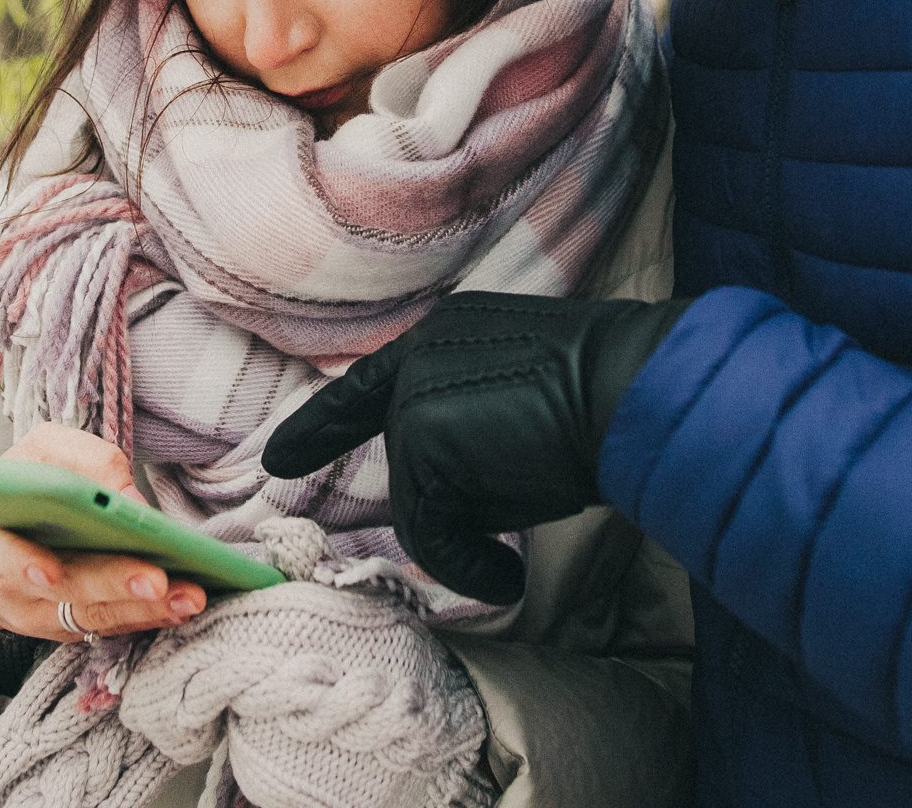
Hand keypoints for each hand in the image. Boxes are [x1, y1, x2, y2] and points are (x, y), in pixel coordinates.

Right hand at [0, 423, 207, 640]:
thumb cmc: (24, 488)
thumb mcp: (42, 452)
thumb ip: (83, 461)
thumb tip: (130, 498)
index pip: (3, 556)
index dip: (24, 564)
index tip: (48, 569)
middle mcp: (16, 587)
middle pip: (66, 590)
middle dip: (112, 585)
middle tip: (155, 580)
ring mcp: (43, 616)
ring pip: (94, 617)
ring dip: (145, 610)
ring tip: (189, 597)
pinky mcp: (71, 630)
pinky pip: (111, 628)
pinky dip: (149, 618)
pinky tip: (182, 607)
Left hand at [262, 293, 690, 604]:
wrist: (633, 391)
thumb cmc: (611, 403)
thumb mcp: (530, 403)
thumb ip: (474, 435)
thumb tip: (452, 505)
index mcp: (452, 332)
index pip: (372, 385)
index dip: (324, 428)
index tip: (278, 464)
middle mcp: (424, 352)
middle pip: (409, 454)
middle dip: (449, 508)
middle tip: (497, 537)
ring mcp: (418, 393)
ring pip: (420, 500)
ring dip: (472, 541)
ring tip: (520, 555)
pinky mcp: (422, 440)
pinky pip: (429, 532)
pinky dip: (469, 567)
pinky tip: (508, 578)